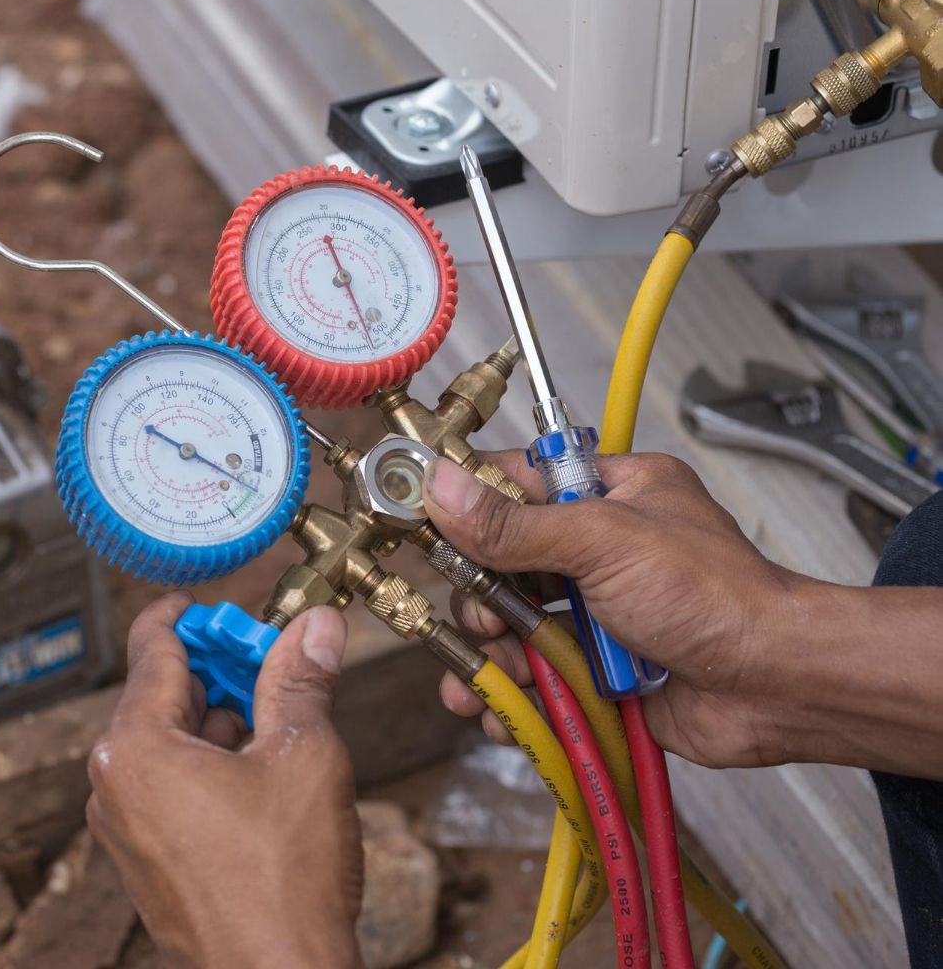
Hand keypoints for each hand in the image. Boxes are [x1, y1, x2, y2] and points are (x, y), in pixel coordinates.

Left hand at [86, 593, 364, 967]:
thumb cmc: (284, 883)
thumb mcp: (304, 758)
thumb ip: (302, 681)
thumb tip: (316, 627)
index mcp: (136, 749)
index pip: (153, 649)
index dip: (190, 616)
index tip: (214, 604)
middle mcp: (114, 785)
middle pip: (161, 695)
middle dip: (218, 673)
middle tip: (271, 659)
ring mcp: (126, 828)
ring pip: (168, 744)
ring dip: (219, 721)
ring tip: (278, 718)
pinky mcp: (146, 861)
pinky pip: (169, 788)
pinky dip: (208, 766)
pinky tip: (260, 773)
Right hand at [423, 451, 802, 768]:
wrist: (776, 688)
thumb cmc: (715, 598)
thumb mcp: (603, 542)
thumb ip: (515, 524)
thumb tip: (441, 487)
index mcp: (611, 493)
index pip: (516, 481)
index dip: (466, 501)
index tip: (418, 521)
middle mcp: (599, 549)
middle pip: (501, 563)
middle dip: (481, 599)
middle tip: (486, 622)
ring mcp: (596, 612)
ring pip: (511, 626)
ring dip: (490, 656)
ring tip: (487, 682)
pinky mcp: (595, 669)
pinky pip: (533, 677)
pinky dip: (512, 696)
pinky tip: (496, 712)